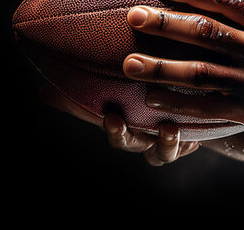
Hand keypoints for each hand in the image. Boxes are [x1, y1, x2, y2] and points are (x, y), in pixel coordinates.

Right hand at [38, 85, 200, 165]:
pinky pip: (198, 139)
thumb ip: (78, 100)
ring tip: (170, 127)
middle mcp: (149, 140)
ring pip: (168, 150)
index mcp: (129, 131)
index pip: (118, 135)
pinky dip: (198, 132)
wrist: (185, 108)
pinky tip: (202, 112)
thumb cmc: (138, 103)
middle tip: (133, 123)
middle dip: (134, 138)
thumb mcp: (109, 99)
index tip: (111, 116)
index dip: (115, 130)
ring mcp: (174, 141)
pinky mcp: (199, 135)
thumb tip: (42, 93)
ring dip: (168, 143)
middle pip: (138, 146)